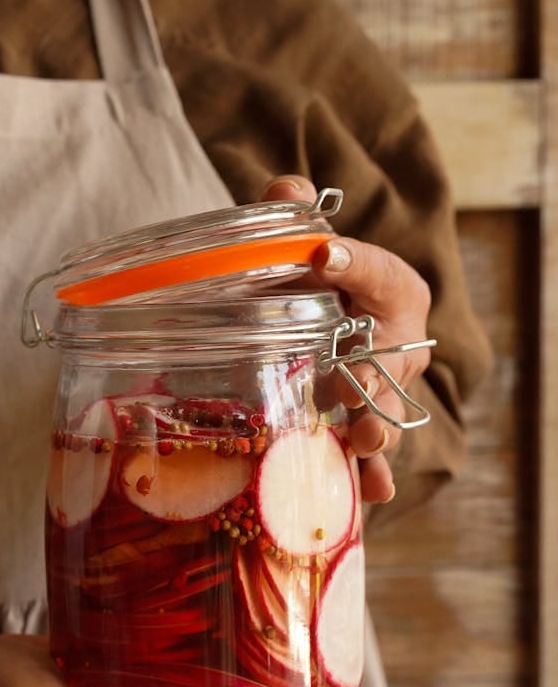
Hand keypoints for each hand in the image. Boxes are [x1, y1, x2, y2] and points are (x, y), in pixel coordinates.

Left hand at [259, 176, 431, 502]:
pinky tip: (370, 495)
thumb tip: (286, 191)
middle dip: (375, 375)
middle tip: (352, 384)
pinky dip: (373, 475)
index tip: (325, 253)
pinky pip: (370, 455)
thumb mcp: (300, 242)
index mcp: (393, 288)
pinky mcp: (361, 426)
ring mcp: (384, 391)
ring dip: (376, 430)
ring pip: (386, 412)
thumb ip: (292, 214)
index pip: (380, 272)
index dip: (357, 263)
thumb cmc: (312, 280)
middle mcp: (399, 343)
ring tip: (362, 442)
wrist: (319, 318)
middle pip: (392, 359)